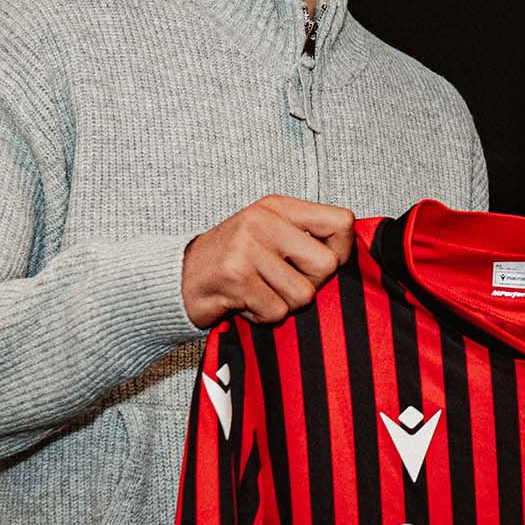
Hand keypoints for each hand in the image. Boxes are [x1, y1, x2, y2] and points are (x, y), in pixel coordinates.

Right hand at [182, 195, 355, 327]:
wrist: (177, 276)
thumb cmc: (232, 259)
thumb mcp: (268, 233)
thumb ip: (306, 237)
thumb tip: (346, 256)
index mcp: (278, 207)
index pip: (342, 222)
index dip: (341, 251)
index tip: (319, 263)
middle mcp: (263, 221)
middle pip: (327, 265)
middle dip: (309, 285)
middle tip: (282, 283)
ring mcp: (247, 247)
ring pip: (303, 295)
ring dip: (283, 304)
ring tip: (260, 292)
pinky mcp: (235, 277)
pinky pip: (276, 311)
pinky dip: (262, 316)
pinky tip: (245, 303)